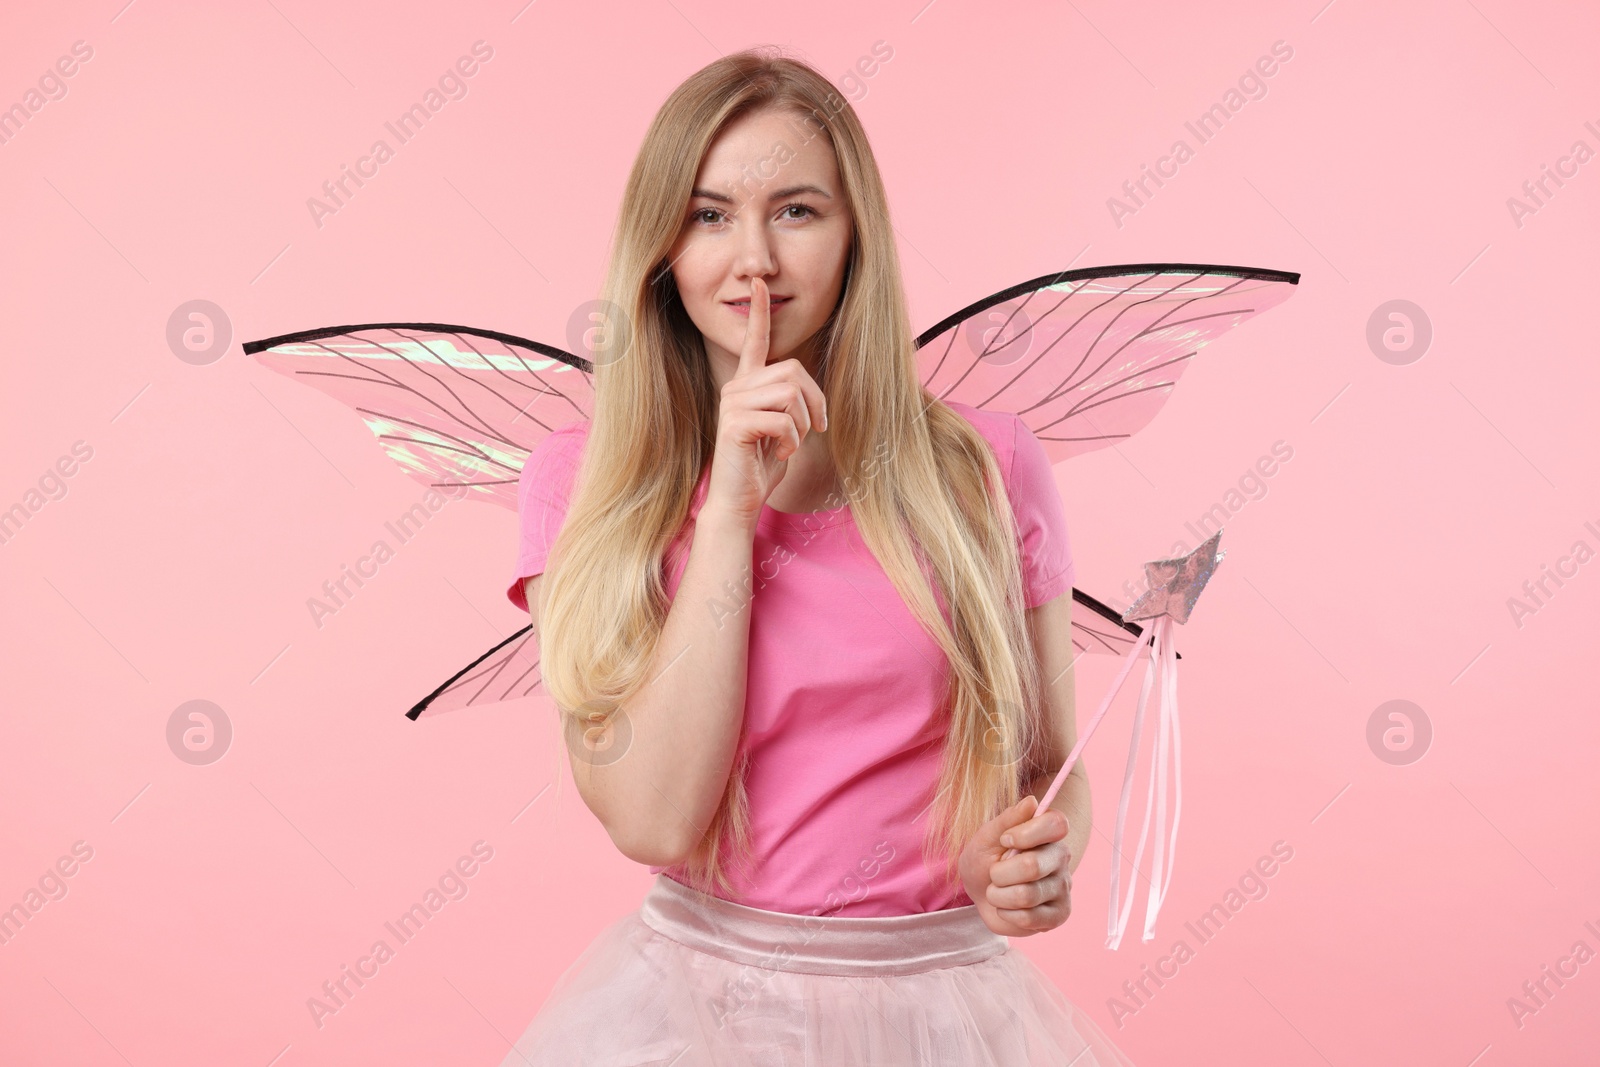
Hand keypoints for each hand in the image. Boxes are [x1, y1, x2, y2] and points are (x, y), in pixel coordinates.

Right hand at [704, 277, 828, 526]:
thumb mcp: (783, 428)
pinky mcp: (735, 423)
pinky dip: (791, 439)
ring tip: (790, 443)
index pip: (755, 342)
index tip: (760, 283)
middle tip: (816, 428)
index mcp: (747, 385)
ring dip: (802, 423)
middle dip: (815, 400)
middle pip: (793, 370)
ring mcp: (732, 403)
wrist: (738, 501)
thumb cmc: (761, 466)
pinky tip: (779, 452)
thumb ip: (790, 403)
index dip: (759, 313)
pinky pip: (783, 419)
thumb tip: (807, 392)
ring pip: (790, 393)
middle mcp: (736, 387)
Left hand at [958, 794, 1072, 937]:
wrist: (981, 894)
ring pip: (1025, 895)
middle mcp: (1061, 857)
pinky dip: (1006, 914)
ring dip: (999, 896)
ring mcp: (1063, 887)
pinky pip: (1029, 918)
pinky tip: (1008, 908)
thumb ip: (1007, 820)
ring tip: (998, 892)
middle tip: (994, 873)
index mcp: (1048, 832)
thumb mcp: (986, 838)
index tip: (1005, 841)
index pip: (1056, 824)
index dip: (1025, 834)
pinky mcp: (1060, 914)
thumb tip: (1032, 802)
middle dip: (999, 873)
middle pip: (1032, 866)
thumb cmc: (985, 860)